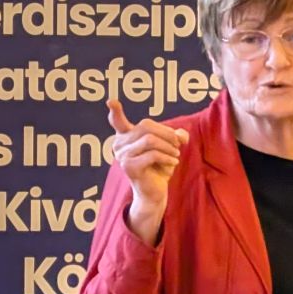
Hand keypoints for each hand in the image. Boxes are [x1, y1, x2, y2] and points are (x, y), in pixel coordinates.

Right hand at [107, 100, 189, 243]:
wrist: (154, 192)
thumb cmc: (159, 167)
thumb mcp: (169, 148)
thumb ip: (175, 137)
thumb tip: (182, 134)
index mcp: (126, 136)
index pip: (117, 122)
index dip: (115, 111)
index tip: (110, 101)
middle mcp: (119, 144)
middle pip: (146, 126)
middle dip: (167, 133)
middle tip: (178, 145)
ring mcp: (122, 156)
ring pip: (150, 140)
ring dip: (168, 146)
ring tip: (176, 155)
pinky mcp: (129, 167)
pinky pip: (152, 154)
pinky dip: (167, 157)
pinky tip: (173, 163)